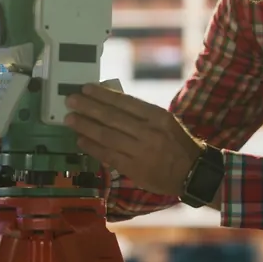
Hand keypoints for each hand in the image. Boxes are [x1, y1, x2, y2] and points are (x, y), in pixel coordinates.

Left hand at [64, 83, 202, 196]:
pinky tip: (80, 140)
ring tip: (70, 119)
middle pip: (112, 118)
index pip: (125, 102)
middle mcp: (148, 132)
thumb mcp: (165, 121)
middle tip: (70, 100)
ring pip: (107, 136)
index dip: (103, 95)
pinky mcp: (134, 170)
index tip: (86, 88)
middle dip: (88, 108)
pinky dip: (92, 147)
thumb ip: (141, 113)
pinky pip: (108, 156)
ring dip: (86, 126)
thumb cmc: (177, 142)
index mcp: (157, 117)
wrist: (192, 173)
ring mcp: (140, 152)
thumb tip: (111, 101)